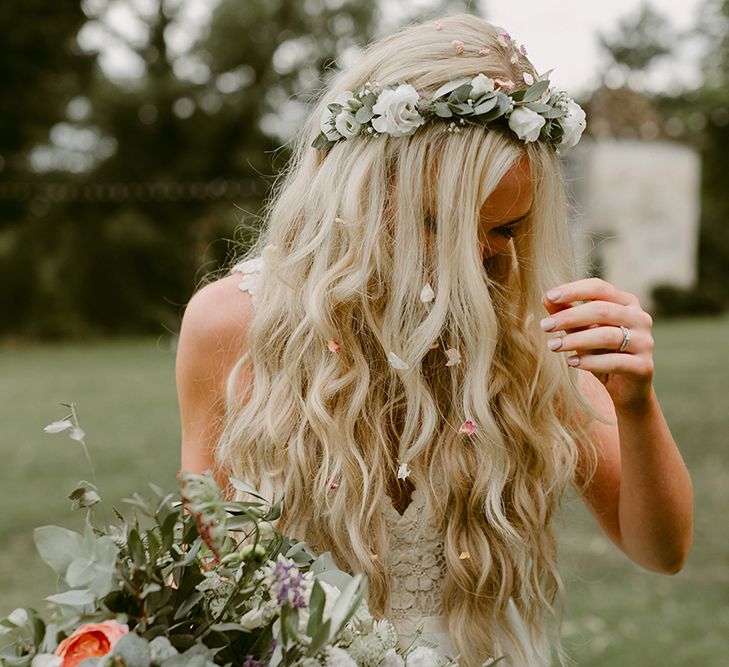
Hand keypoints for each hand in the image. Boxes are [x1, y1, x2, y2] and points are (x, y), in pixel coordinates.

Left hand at [541, 278, 654, 411]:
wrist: (624, 387)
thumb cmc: (600, 351)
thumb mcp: (581, 330)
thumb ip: (567, 313)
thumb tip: (545, 297)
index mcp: (626, 302)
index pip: (599, 288)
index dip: (573, 290)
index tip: (548, 297)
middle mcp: (640, 318)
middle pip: (602, 310)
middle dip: (569, 317)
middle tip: (544, 326)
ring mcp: (645, 342)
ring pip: (607, 336)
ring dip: (575, 340)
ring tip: (552, 345)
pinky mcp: (644, 366)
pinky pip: (614, 361)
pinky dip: (590, 362)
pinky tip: (571, 362)